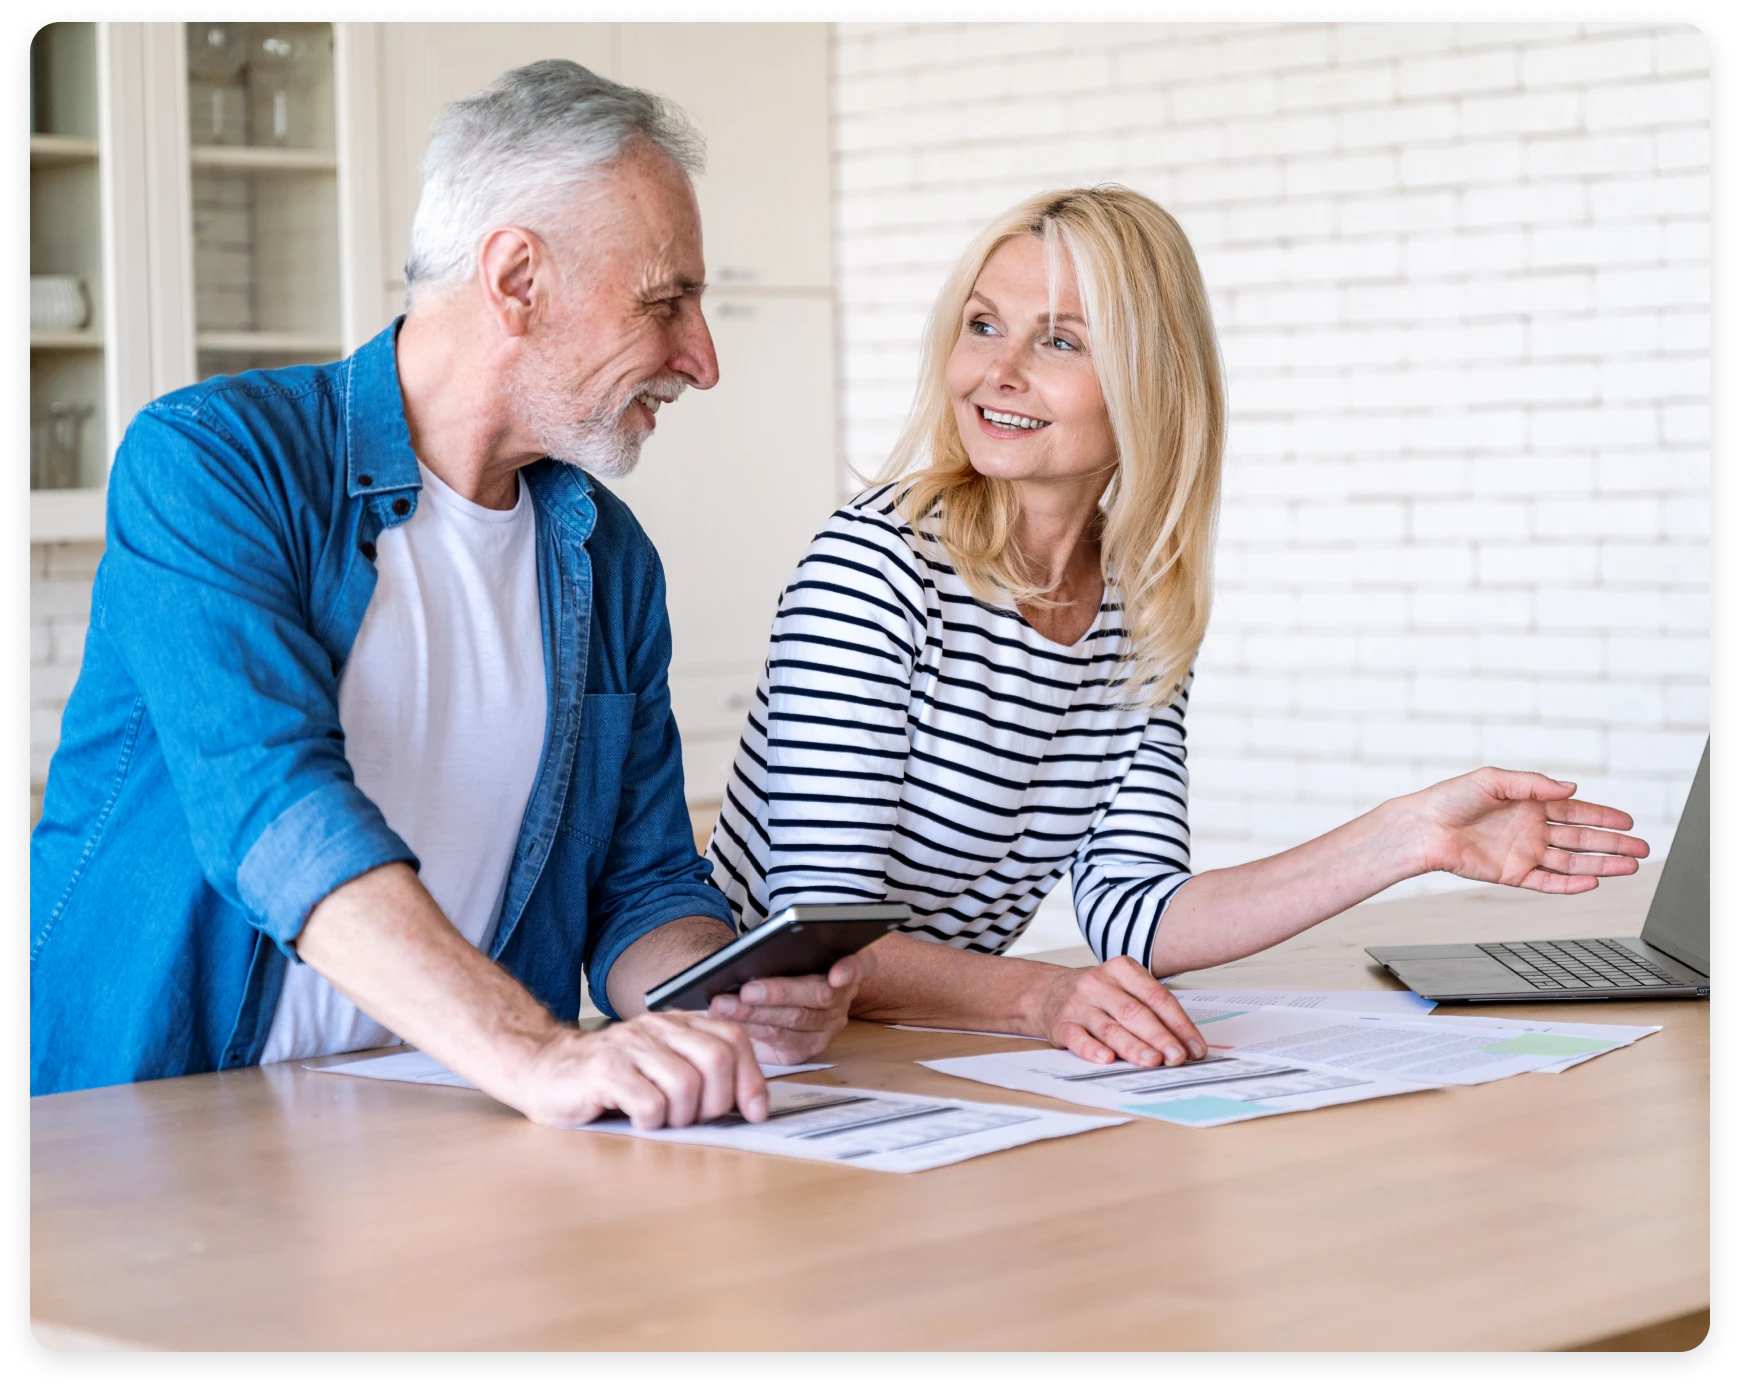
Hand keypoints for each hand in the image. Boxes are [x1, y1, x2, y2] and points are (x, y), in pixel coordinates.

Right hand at [506, 1011, 766, 1130]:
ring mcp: (629, 1046)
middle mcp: (656, 1028)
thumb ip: (701, 1074)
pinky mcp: (604, 1070)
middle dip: (717, 1102)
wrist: (544, 1069)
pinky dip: (652, 1122)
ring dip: (682, 1116)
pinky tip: (637, 1121)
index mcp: (677, 1024)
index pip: (732, 1039)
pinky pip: (650, 1103)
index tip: (755, 1112)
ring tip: (662, 1121)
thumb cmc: (609, 1078)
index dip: (751, 1078)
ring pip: (687, 1084)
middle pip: (716, 1060)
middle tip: (696, 1120)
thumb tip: (751, 1105)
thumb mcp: (661, 1067)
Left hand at [706, 950, 870, 1064]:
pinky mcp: (808, 1047)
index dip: (851, 969)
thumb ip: (779, 939)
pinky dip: (753, 1029)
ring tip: (725, 1005)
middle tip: (747, 991)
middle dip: (780, 993)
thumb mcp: (779, 940)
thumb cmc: (775, 955)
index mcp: (849, 962)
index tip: (835, 975)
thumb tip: (763, 944)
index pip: (861, 964)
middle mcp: (844, 996)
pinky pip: (780, 1041)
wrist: (765, 983)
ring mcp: (828, 1026)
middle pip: (819, 997)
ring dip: (755, 1014)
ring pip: (794, 1022)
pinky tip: (731, 1020)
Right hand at [1039, 956, 1206, 1067]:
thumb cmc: (1100, 994)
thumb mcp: (1126, 988)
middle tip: (1177, 1057)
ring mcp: (1078, 1004)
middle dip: (1159, 1036)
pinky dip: (1092, 1050)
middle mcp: (1099, 984)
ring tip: (1152, 1061)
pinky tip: (1107, 1059)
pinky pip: (1077, 1038)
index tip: (1195, 1047)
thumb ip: (1153, 1010)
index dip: (1179, 1023)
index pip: (1156, 996)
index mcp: (1122, 970)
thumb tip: (1186, 1043)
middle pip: (1134, 1011)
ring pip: (1109, 1027)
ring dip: (1133, 1046)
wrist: (1050, 992)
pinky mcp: (1061, 1024)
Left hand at [1407, 766, 1649, 893]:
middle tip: (1643, 848)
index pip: (1576, 811)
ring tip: (1630, 866)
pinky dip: (1570, 884)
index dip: (1603, 816)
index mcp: (1530, 804)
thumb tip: (1571, 787)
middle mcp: (1532, 830)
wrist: (1424, 828)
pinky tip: (1593, 882)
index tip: (1629, 820)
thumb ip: (1534, 784)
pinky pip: (1547, 881)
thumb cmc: (1451, 798)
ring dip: (1601, 864)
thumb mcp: (1494, 779)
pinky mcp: (1512, 874)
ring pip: (1571, 862)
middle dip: (1613, 843)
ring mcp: (1524, 853)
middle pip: (1582, 839)